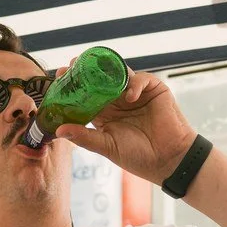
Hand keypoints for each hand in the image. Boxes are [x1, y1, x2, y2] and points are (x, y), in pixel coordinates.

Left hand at [55, 69, 197, 186]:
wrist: (168, 160)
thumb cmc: (138, 156)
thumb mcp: (106, 146)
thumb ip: (84, 137)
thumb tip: (59, 130)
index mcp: (105, 113)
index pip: (85, 94)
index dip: (73, 86)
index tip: (58, 78)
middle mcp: (118, 100)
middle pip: (100, 80)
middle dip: (85, 71)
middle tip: (71, 66)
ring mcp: (135, 93)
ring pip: (119, 74)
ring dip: (106, 70)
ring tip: (94, 70)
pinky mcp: (153, 90)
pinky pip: (141, 79)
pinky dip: (134, 84)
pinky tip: (129, 97)